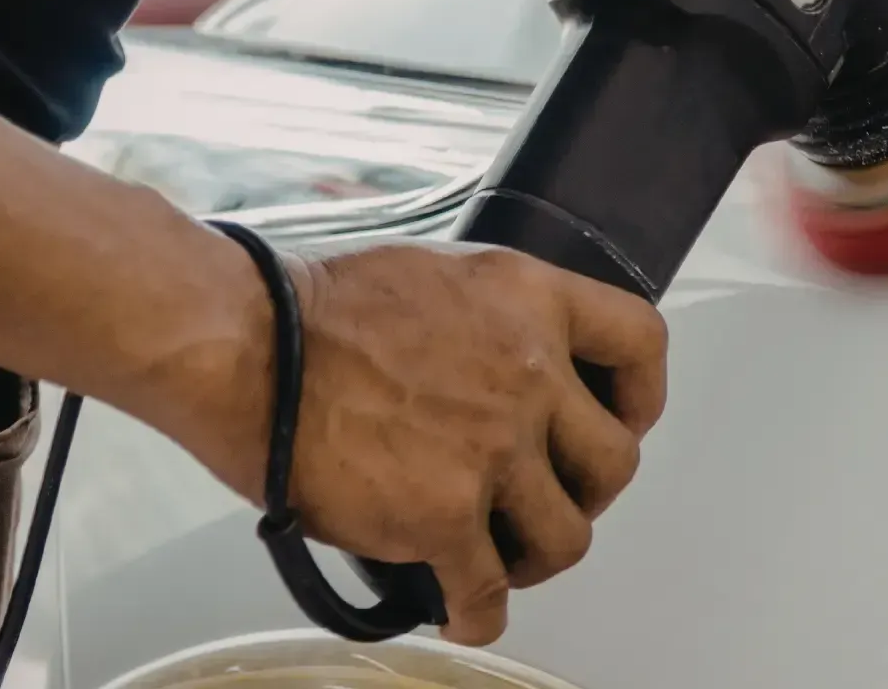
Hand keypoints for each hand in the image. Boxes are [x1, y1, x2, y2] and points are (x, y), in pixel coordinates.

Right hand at [176, 238, 667, 646]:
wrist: (246, 343)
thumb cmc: (317, 304)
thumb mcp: (443, 273)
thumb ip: (501, 316)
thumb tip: (518, 355)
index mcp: (532, 300)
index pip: (641, 343)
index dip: (641, 393)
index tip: (625, 416)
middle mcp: (529, 372)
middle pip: (615, 459)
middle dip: (590, 490)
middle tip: (556, 496)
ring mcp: (492, 447)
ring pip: (567, 535)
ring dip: (542, 555)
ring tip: (510, 557)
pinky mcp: (442, 513)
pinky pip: (488, 590)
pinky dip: (481, 614)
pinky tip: (465, 614)